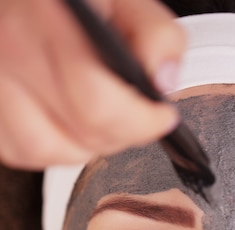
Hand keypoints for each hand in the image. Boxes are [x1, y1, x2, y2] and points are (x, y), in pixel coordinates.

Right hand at [0, 0, 185, 167]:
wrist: (25, 2)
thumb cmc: (73, 3)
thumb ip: (155, 35)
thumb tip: (163, 80)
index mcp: (50, 18)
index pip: (99, 105)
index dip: (141, 122)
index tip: (162, 117)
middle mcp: (12, 51)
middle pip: (82, 133)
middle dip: (123, 134)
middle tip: (137, 116)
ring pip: (53, 151)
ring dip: (89, 145)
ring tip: (102, 118)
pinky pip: (25, 152)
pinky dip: (56, 148)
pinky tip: (68, 122)